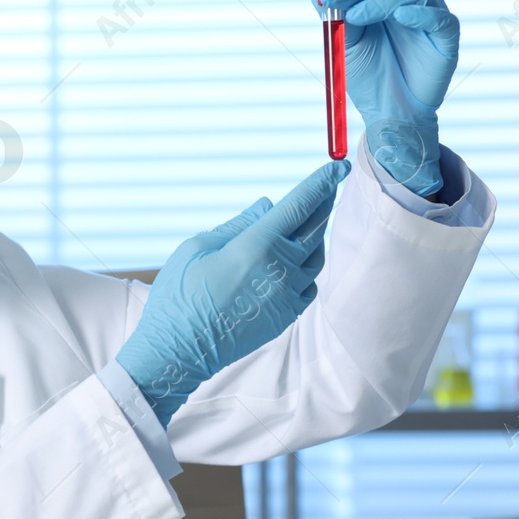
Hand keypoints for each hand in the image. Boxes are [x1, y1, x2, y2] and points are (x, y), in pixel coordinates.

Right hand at [116, 161, 349, 425]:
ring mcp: (288, 295)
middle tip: (328, 187)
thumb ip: (237, 224)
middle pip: (316, 227)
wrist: (179, 351)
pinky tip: (294, 262)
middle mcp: (280, 269)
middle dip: (323, 203)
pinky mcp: (288, 316)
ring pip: (315, 256)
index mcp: (255, 245)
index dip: (321, 183)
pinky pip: (308, 283)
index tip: (338, 166)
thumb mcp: (197, 248)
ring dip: (315, 235)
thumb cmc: (179, 296)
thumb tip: (267, 206)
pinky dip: (306, 267)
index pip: (299, 205)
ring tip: (308, 222)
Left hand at [314, 0, 459, 197]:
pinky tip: (401, 15)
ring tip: (355, 16)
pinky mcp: (448, 34)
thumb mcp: (345, 45)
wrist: (391, 110)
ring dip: (379, 2)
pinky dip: (420, 14)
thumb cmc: (368, 76)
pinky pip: (438, 18)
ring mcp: (429, 14)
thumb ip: (335, 19)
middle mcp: (407, 0)